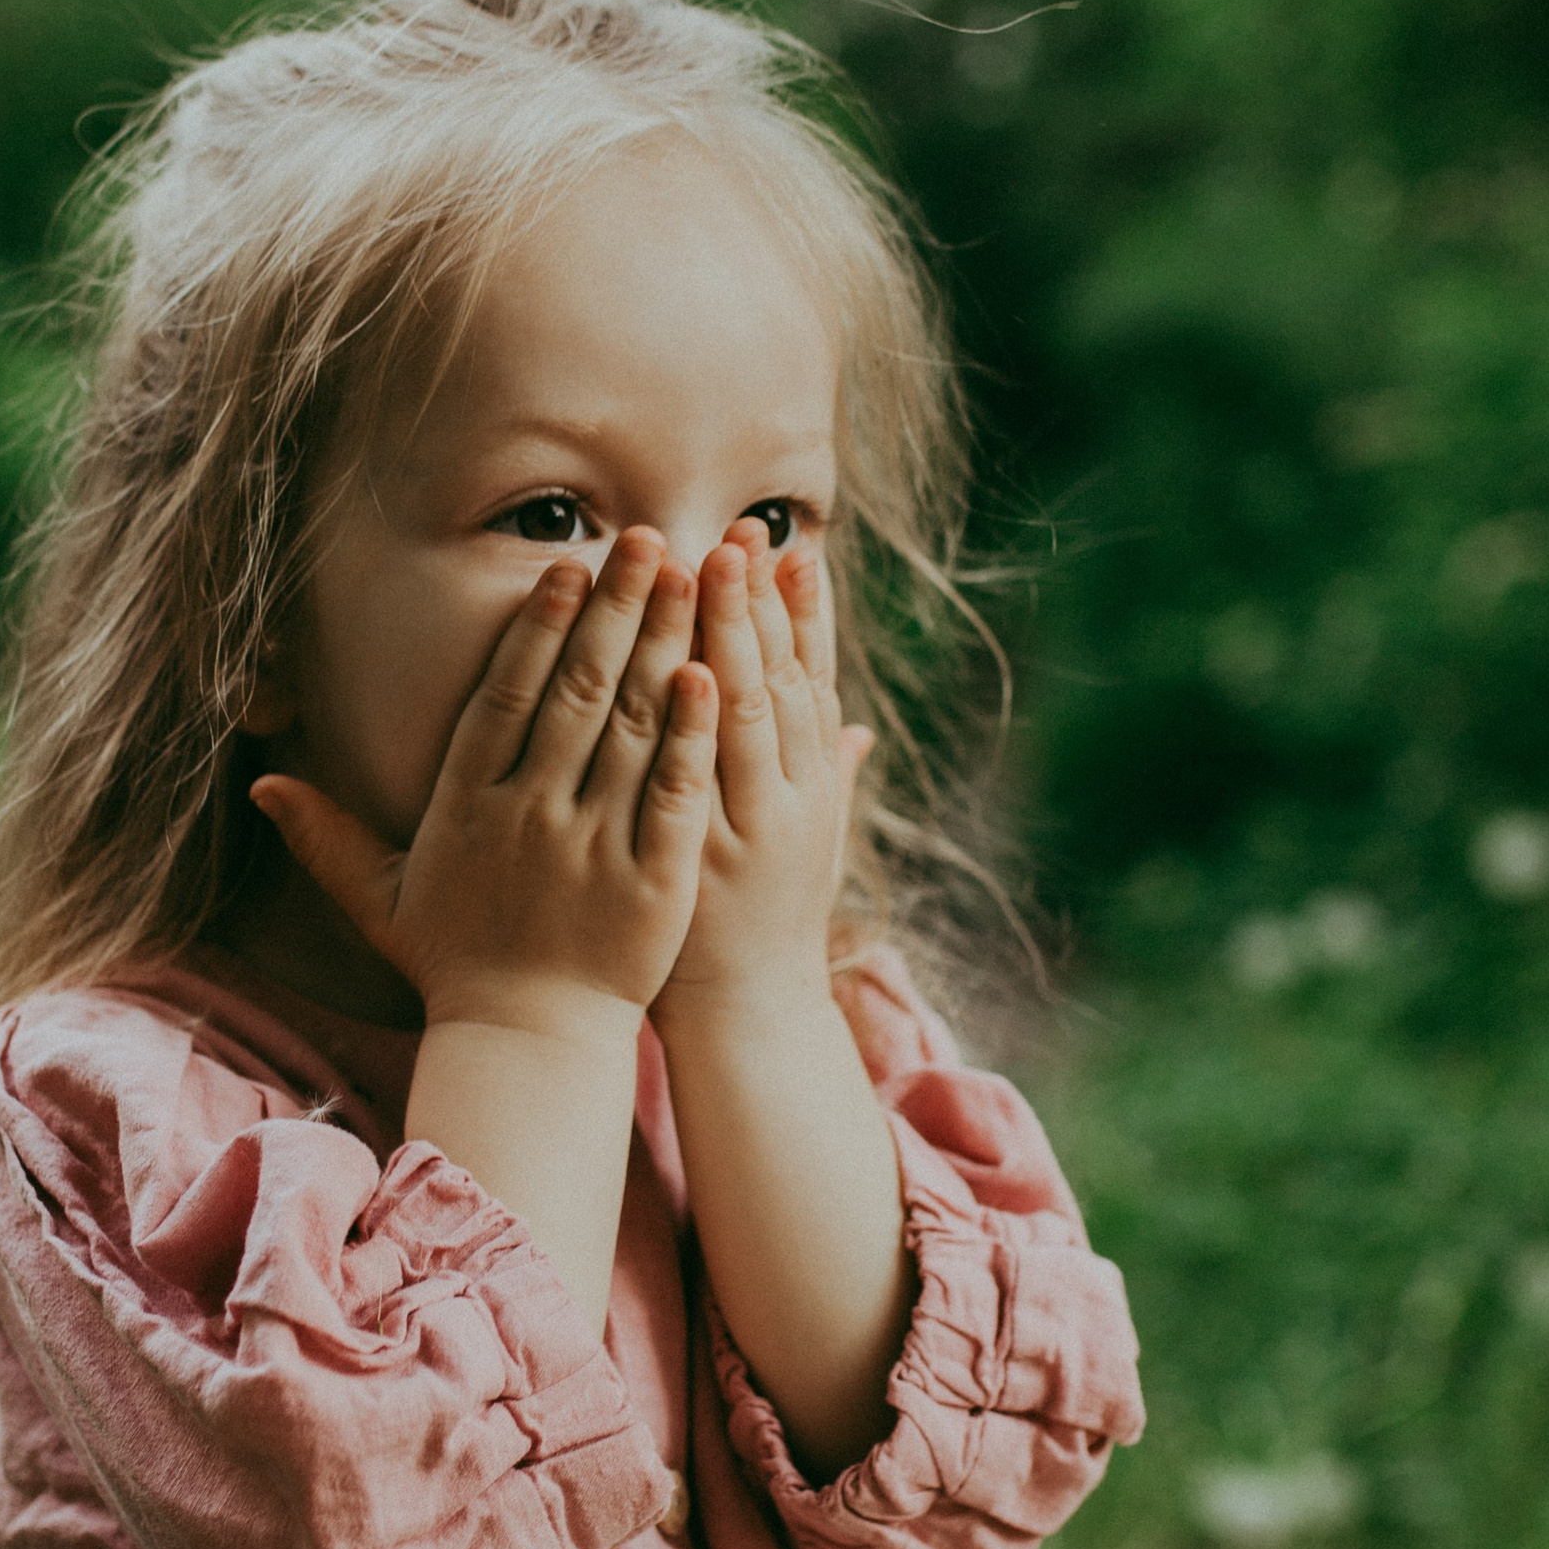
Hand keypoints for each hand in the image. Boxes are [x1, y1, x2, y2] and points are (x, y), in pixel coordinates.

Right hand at [250, 529, 717, 1040]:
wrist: (527, 1046)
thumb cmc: (456, 966)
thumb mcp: (379, 900)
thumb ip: (325, 835)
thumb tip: (262, 781)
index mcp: (467, 810)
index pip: (506, 699)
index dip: (538, 629)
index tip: (569, 567)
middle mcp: (530, 817)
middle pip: (577, 694)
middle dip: (616, 610)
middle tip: (650, 538)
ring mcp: (593, 847)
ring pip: (633, 729)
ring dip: (664, 646)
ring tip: (694, 578)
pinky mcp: (651, 881)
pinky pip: (673, 792)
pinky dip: (691, 733)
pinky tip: (711, 674)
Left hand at [654, 523, 868, 1033]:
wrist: (744, 1016)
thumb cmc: (766, 925)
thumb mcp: (811, 846)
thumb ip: (827, 779)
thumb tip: (857, 728)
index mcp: (812, 786)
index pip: (811, 678)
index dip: (801, 611)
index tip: (785, 544)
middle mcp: (789, 797)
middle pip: (778, 681)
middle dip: (760, 603)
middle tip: (739, 532)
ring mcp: (744, 826)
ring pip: (744, 714)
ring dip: (730, 634)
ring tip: (707, 566)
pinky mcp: (698, 857)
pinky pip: (699, 776)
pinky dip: (701, 723)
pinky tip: (692, 668)